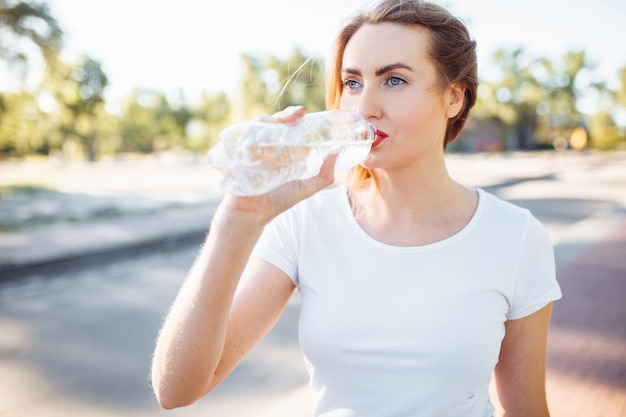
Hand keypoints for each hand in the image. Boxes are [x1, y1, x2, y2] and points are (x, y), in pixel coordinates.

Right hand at [218, 106, 336, 225]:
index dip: (293, 116)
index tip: (303, 113)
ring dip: (270, 121)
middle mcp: (265, 146)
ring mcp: (251, 149)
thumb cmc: (277, 201)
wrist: (254, 214)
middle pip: (272, 122)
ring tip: (283, 123)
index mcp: (280, 150)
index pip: (285, 126)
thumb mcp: (305, 189)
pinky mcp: (238, 155)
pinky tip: (264, 135)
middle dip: (284, 115)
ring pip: (258, 126)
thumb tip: (336, 156)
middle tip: (297, 115)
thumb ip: (323, 176)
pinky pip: (243, 138)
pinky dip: (252, 133)